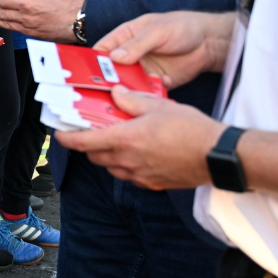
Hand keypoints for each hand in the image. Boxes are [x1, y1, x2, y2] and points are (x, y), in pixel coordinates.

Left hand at [55, 86, 224, 189]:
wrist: (218, 156)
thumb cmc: (191, 129)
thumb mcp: (158, 105)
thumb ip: (131, 100)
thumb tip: (114, 93)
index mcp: (126, 140)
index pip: (85, 143)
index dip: (68, 139)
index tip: (58, 135)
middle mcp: (129, 161)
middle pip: (96, 157)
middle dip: (88, 145)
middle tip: (91, 131)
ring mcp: (141, 176)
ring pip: (112, 168)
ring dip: (107, 156)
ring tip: (116, 139)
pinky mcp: (154, 184)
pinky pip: (130, 176)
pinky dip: (126, 165)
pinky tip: (137, 153)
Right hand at [92, 11, 235, 89]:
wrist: (209, 42)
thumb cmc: (181, 27)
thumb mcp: (157, 31)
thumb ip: (136, 45)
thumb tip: (114, 57)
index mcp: (125, 38)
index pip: (102, 50)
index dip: (93, 61)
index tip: (88, 74)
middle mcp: (130, 56)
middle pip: (111, 72)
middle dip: (108, 82)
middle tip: (106, 92)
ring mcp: (142, 71)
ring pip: (127, 85)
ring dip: (128, 92)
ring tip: (129, 97)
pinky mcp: (156, 83)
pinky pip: (145, 94)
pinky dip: (147, 96)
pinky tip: (154, 92)